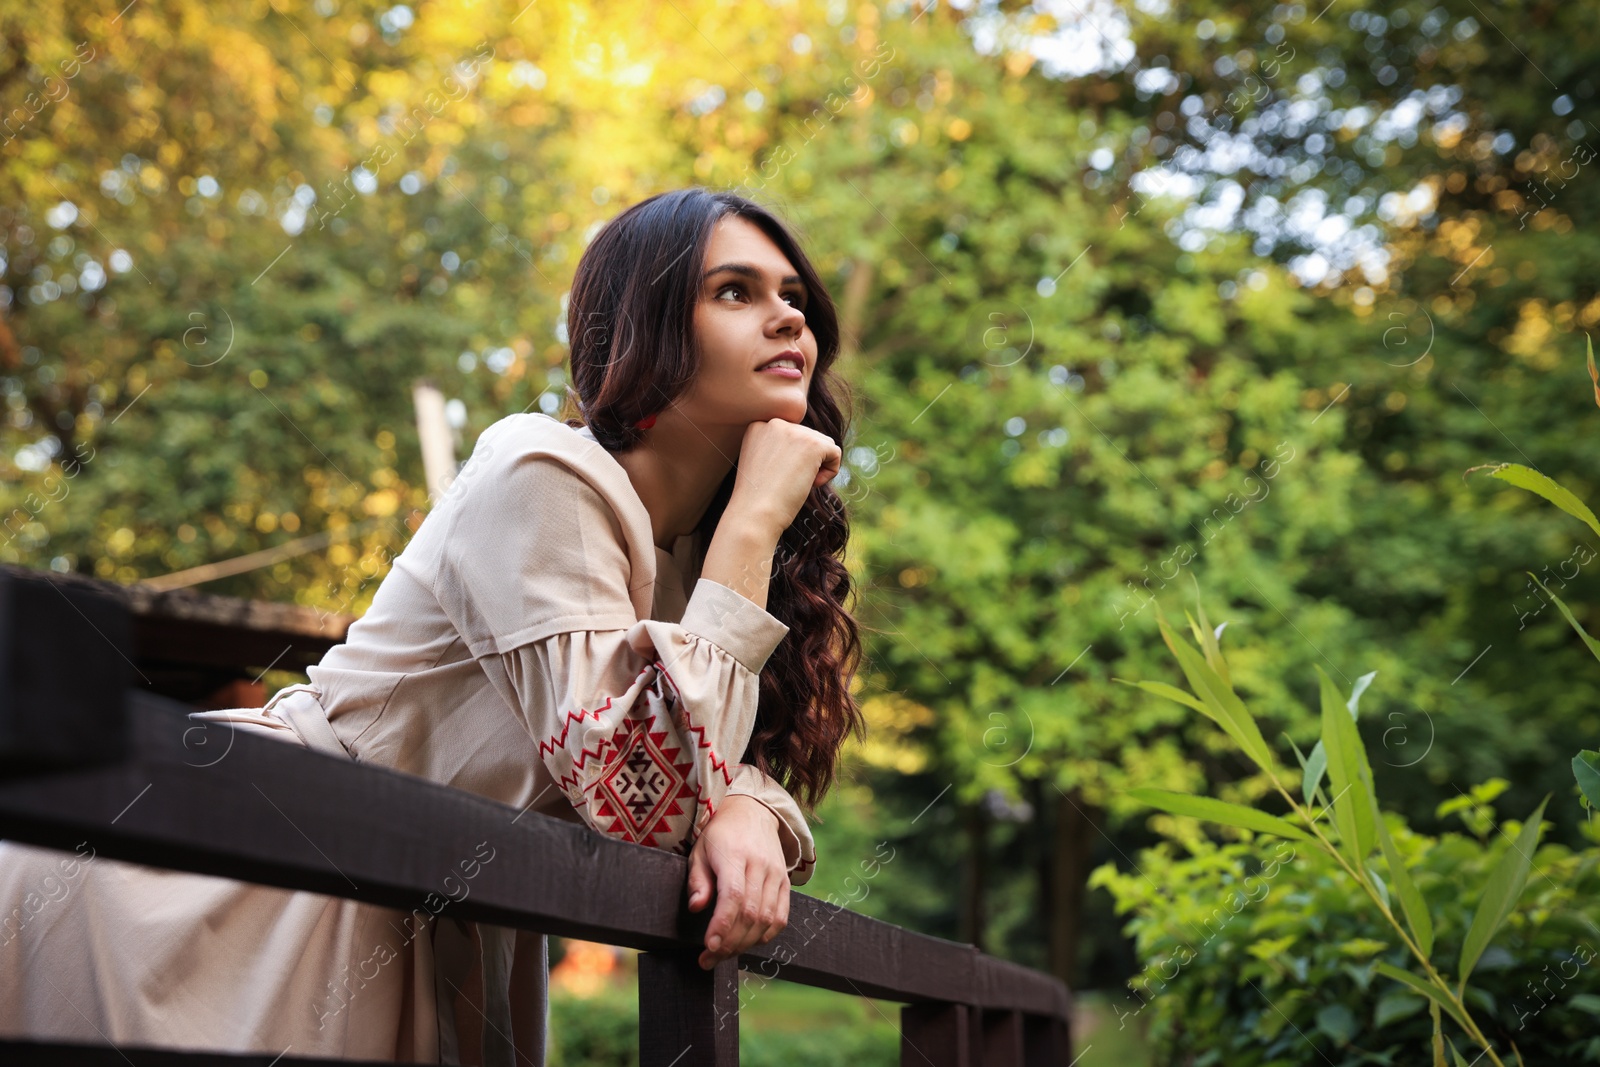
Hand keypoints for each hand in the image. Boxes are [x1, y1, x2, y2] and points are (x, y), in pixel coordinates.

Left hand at [686, 794, 790, 969]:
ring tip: (725, 953)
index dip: (722, 925)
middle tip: (709, 959)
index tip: (709, 947)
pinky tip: (748, 942)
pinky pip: (781, 917)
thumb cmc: (720, 835)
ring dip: (745, 943)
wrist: (752, 812)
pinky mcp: (785, 882)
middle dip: (729, 943)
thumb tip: (696, 908)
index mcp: (735, 855)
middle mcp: (760, 865)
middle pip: (750, 913)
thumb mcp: (699, 851)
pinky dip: (766, 935)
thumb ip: (698, 880)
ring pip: (767, 919)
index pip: (733, 896)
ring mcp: (777, 874)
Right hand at [726, 418, 841, 535]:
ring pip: (824, 444)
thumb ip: (780, 447)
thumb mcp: (763, 462)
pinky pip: (835, 453)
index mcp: (758, 425)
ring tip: (798, 483)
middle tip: (786, 483)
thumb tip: (812, 443)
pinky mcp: (813, 444)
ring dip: (817, 466)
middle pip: (808, 437)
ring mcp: (794, 431)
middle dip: (805, 462)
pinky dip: (829, 472)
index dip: (790, 460)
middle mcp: (775, 422)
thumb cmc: (757, 497)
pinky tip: (811, 485)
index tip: (776, 477)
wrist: (753, 513)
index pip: (791, 435)